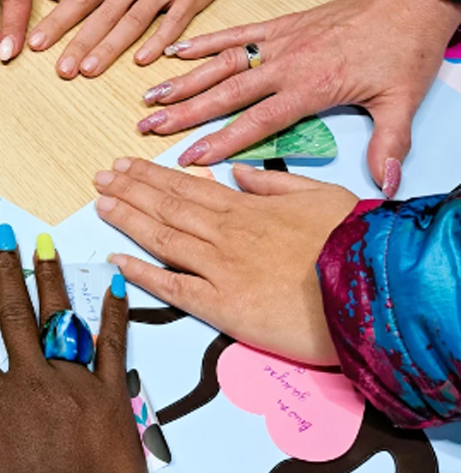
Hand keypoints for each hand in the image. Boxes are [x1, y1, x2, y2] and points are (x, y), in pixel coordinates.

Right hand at [0, 229, 145, 472]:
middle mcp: (33, 379)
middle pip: (14, 313)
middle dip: (5, 270)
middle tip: (3, 235)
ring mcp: (76, 384)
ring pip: (60, 319)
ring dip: (51, 278)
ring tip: (44, 243)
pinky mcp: (112, 397)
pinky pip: (114, 345)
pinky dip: (114, 311)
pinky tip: (116, 281)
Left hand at [28, 0, 255, 77]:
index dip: (59, 19)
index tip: (39, 41)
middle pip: (102, 16)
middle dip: (79, 44)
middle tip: (61, 70)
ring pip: (132, 23)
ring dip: (110, 48)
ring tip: (90, 70)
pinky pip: (173, 23)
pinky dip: (159, 41)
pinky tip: (142, 60)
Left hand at [95, 159, 359, 364]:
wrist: (373, 292)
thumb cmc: (353, 245)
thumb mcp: (319, 196)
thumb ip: (272, 184)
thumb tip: (237, 172)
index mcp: (246, 208)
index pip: (186, 186)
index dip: (150, 175)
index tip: (125, 166)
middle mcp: (225, 234)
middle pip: (166, 206)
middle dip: (128, 190)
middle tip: (99, 178)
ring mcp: (219, 268)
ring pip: (161, 237)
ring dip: (126, 219)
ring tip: (99, 203)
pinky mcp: (222, 306)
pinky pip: (172, 286)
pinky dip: (140, 273)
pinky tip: (116, 260)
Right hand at [139, 0, 460, 194]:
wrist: (411, 2)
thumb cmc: (404, 49)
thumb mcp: (403, 101)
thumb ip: (389, 145)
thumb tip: (386, 187)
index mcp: (310, 86)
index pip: (256, 121)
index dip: (220, 141)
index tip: (189, 158)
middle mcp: (286, 64)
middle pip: (225, 93)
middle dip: (184, 113)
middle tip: (149, 128)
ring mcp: (279, 41)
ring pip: (222, 64)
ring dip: (184, 80)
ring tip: (151, 96)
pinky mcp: (280, 25)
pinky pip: (235, 33)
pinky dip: (203, 42)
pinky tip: (175, 51)